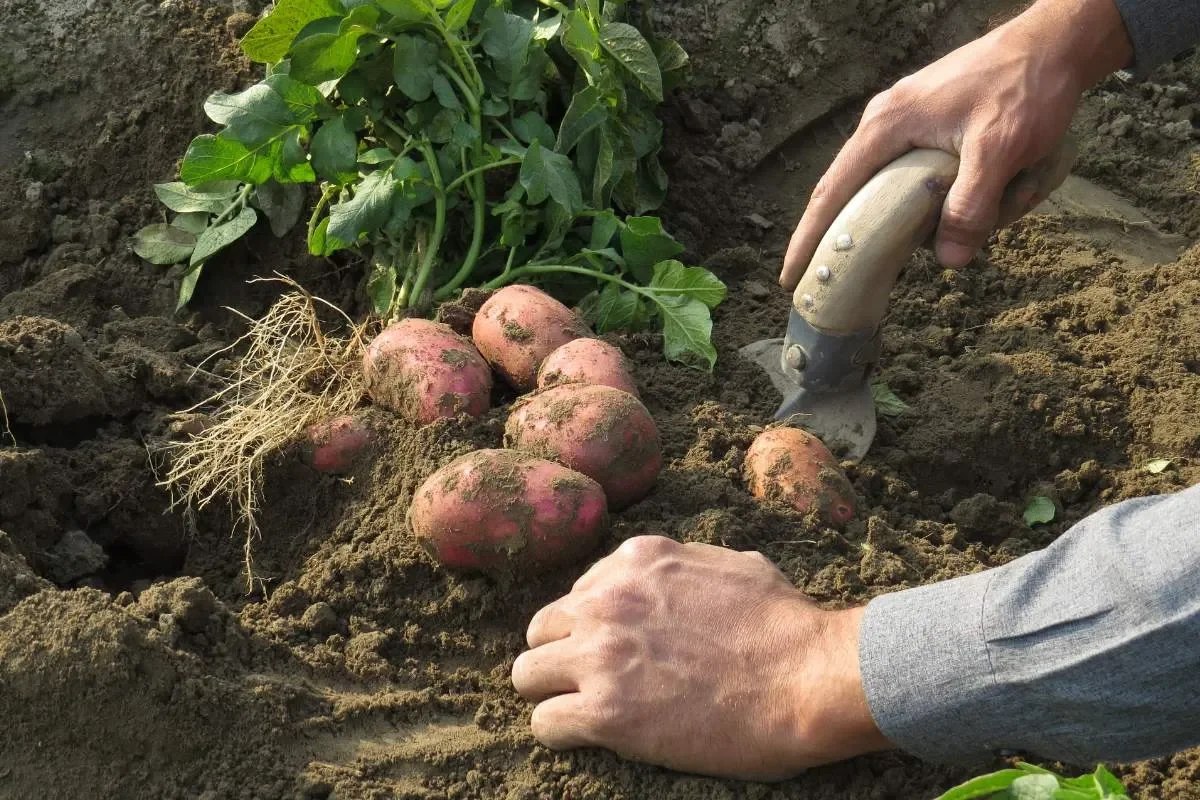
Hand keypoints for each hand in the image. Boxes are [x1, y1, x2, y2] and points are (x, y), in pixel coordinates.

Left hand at [511, 536, 889, 779]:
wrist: (808, 677)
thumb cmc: (788, 624)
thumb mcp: (733, 565)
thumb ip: (685, 567)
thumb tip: (677, 579)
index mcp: (637, 561)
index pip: (581, 591)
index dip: (596, 625)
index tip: (617, 648)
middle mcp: (607, 600)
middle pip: (543, 628)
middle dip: (562, 654)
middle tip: (593, 682)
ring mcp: (601, 655)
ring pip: (527, 674)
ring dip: (552, 693)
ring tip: (582, 711)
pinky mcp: (604, 712)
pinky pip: (545, 723)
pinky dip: (561, 734)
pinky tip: (588, 738)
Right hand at [779, 0, 1133, 287]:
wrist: (1056, 43)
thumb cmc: (1025, 87)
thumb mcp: (1000, 150)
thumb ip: (971, 205)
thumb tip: (949, 259)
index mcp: (887, 126)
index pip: (833, 192)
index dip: (809, 238)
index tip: (792, 276)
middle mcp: (885, 123)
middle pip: (851, 192)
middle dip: (852, 234)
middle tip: (844, 278)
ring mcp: (905, 123)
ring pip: (891, 186)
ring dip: (919, 213)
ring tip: (957, 220)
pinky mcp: (929, 126)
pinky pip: (914, 174)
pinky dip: (932, 197)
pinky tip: (965, 205)